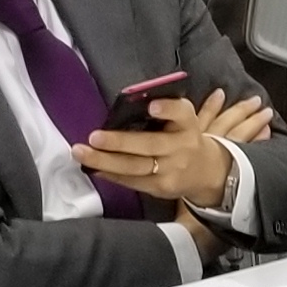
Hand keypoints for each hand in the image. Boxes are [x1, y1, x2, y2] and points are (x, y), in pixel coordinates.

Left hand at [79, 93, 248, 209]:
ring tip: (82, 153)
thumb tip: (133, 99)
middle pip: (150, 144)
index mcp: (187, 123)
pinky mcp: (160, 188)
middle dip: (120, 142)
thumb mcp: (182, 119)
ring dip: (106, 160)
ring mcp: (171, 170)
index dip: (167, 109)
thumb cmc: (184, 137)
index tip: (151, 106)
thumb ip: (164, 108)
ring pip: (135, 166)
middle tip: (94, 137)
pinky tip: (93, 167)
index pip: (182, 113)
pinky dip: (110, 174)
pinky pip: (131, 181)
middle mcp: (181, 147)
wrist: (205, 171)